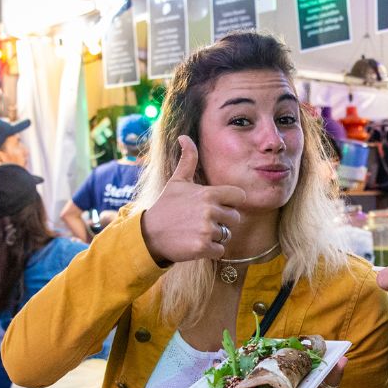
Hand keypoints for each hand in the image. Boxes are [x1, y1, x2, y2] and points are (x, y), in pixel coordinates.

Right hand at [139, 135, 246, 264]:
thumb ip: (187, 160)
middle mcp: (209, 211)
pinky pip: (220, 251)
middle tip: (202, 222)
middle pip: (234, 218)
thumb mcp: (177, 181)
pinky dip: (210, 251)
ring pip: (227, 235)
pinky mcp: (202, 247)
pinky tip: (195, 244)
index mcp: (208, 194)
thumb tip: (184, 136)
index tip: (218, 206)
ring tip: (196, 232)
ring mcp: (206, 229)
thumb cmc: (165, 207)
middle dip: (222, 222)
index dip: (231, 202)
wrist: (149, 234)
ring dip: (215, 237)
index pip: (238, 196)